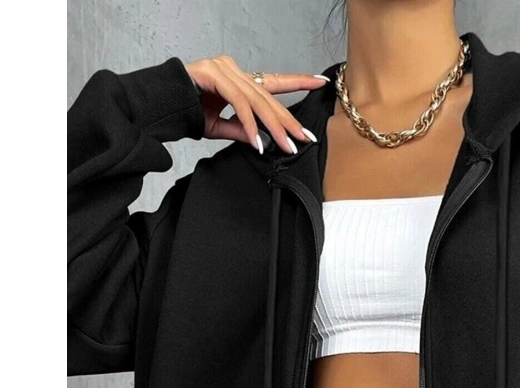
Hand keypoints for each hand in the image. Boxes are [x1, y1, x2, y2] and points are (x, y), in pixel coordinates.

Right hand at [183, 56, 328, 153]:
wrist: (159, 105)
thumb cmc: (185, 111)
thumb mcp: (219, 126)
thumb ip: (241, 130)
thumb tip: (261, 140)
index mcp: (238, 80)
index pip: (274, 82)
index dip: (298, 82)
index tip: (320, 82)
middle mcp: (234, 70)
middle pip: (269, 97)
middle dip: (288, 120)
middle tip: (305, 137)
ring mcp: (224, 69)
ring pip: (257, 100)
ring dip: (273, 126)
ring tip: (286, 145)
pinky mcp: (214, 75)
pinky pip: (238, 103)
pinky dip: (249, 124)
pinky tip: (257, 141)